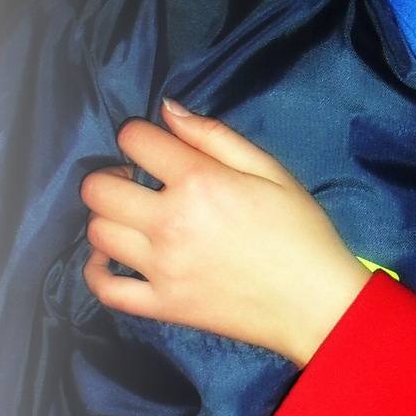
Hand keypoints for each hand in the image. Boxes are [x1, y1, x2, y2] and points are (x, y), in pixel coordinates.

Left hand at [82, 101, 368, 364]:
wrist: (318, 305)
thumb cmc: (303, 234)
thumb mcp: (272, 171)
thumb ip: (215, 136)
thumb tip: (168, 110)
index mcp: (199, 183)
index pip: (133, 140)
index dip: (140, 136)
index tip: (155, 149)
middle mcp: (170, 223)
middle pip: (99, 189)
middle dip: (112, 176)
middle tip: (138, 183)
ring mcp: (162, 268)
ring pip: (98, 232)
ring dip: (108, 218)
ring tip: (133, 219)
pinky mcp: (164, 305)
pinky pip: (105, 288)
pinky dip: (96, 271)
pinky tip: (110, 258)